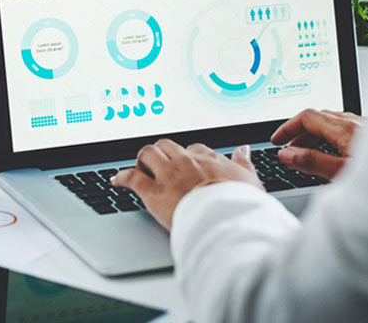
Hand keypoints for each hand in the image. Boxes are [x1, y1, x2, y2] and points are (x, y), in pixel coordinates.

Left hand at [111, 139, 262, 229]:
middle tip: (160, 164)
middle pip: (167, 146)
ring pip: (148, 154)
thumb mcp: (251, 182)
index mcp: (210, 160)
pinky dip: (122, 177)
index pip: (194, 149)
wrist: (227, 221)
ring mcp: (169, 175)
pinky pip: (132, 177)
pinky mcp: (153, 192)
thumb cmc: (241, 206)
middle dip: (163, 153)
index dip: (187, 157)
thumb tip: (243, 150)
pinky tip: (117, 180)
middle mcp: (187, 162)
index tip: (185, 164)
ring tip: (141, 168)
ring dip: (143, 160)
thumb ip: (244, 164)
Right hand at [271, 109, 363, 178]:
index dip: (288, 128)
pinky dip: (331, 134)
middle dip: (299, 131)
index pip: (308, 117)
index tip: (277, 141)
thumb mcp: (344, 174)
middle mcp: (358, 122)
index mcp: (347, 129)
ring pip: (334, 121)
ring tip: (306, 151)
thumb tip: (286, 154)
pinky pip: (347, 126)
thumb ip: (313, 162)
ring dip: (315, 133)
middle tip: (288, 148)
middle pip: (320, 117)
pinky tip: (332, 149)